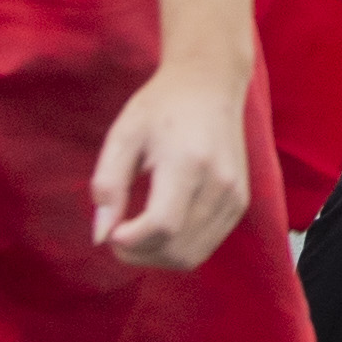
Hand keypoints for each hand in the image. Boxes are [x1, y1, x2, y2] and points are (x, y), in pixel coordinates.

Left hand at [91, 64, 253, 269]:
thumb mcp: (123, 136)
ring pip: (192, 256)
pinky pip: (205, 246)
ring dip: (156, 256)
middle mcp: (219, 182)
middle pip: (177, 248)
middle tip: (116, 236)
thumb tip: (101, 236)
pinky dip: (177, 249)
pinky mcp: (239, 203)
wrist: (210, 84)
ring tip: (136, 234)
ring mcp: (234, 196)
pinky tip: (160, 228)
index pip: (162, 224)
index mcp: (188, 161)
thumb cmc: (160, 107)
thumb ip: (108, 185)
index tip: (110, 232)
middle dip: (139, 254)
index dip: (130, 241)